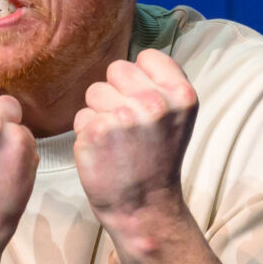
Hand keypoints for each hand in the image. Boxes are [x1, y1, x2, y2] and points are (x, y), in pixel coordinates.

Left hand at [74, 49, 197, 230]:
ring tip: (116, 140)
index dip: (140, 78)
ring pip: (94, 91)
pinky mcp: (95, 132)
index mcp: (181, 95)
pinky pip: (81, 116)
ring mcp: (123, 117)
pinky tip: (103, 152)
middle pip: (116, 69)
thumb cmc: (158, 159)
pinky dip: (87, 133)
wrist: (145, 207)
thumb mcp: (177, 118)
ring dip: (100, 112)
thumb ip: (161, 85)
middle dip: (117, 92)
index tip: (145, 103)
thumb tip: (135, 59)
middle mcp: (154, 103)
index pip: (147, 56)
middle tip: (129, 125)